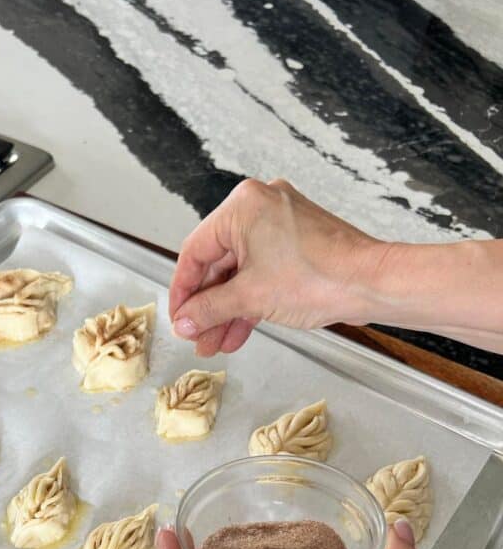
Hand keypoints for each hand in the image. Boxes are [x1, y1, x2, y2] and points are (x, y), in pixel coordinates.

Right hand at [169, 178, 389, 356]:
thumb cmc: (320, 277)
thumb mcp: (250, 298)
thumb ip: (209, 309)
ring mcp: (280, 223)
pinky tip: (238, 329)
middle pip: (218, 263)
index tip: (178, 317)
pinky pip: (261, 270)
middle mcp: (260, 206)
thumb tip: (185, 321)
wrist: (371, 283)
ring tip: (215, 342)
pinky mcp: (297, 241)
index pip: (195, 252)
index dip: (183, 292)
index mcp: (242, 207)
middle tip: (197, 336)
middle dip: (208, 306)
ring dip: (227, 309)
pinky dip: (249, 299)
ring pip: (240, 271)